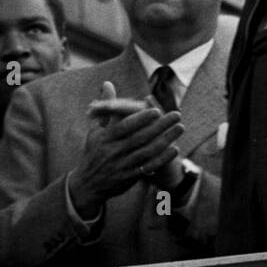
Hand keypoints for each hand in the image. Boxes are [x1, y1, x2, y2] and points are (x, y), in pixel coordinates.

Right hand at [69, 86, 182, 219]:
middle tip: (176, 114)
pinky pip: (148, 167)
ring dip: (165, 140)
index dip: (140, 119)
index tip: (156, 110)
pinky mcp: (130, 177)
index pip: (124, 127)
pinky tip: (175, 149)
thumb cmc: (93, 151)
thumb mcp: (95, 129)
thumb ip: (105, 106)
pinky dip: (162, 158)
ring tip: (180, 128)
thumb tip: (107, 83)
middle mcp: (114, 151)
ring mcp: (122, 165)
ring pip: (147, 152)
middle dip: (160, 126)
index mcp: (105, 138)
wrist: (87, 184)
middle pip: (140, 138)